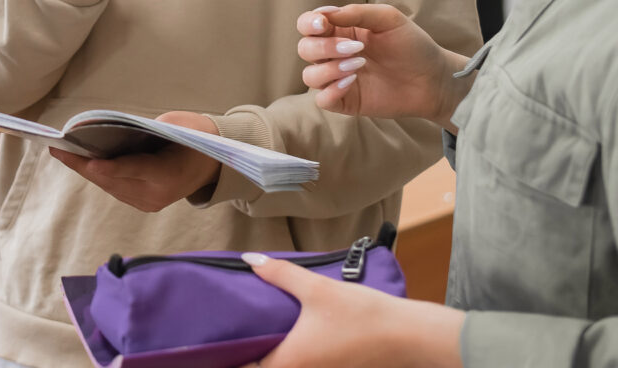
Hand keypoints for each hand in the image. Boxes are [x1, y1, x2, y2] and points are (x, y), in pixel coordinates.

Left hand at [48, 111, 219, 211]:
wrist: (215, 164)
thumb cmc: (196, 137)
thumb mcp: (178, 126)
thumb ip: (147, 131)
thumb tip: (110, 131)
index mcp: (169, 174)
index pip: (135, 170)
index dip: (110, 168)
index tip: (89, 163)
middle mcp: (157, 194)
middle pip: (114, 180)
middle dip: (84, 166)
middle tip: (58, 149)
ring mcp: (149, 203)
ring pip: (111, 186)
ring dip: (86, 171)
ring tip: (63, 153)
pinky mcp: (143, 203)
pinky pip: (115, 188)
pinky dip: (99, 175)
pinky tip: (82, 161)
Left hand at [242, 253, 463, 367]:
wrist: (408, 337)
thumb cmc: (362, 316)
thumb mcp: (316, 289)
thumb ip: (280, 275)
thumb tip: (250, 260)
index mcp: (288, 363)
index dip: (224, 360)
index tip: (210, 346)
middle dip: (244, 356)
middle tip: (229, 334)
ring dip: (267, 356)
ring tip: (254, 333)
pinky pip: (300, 366)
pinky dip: (288, 356)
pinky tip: (287, 336)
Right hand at [296, 5, 468, 129]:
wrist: (434, 79)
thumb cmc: (413, 45)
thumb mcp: (388, 19)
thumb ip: (356, 12)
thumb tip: (325, 14)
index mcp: (341, 30)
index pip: (307, 24)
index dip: (309, 23)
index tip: (324, 24)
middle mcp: (334, 54)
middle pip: (305, 49)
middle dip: (324, 47)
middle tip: (356, 47)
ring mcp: (339, 78)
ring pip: (309, 75)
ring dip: (329, 69)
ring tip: (358, 65)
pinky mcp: (346, 101)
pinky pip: (322, 99)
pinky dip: (331, 90)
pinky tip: (352, 82)